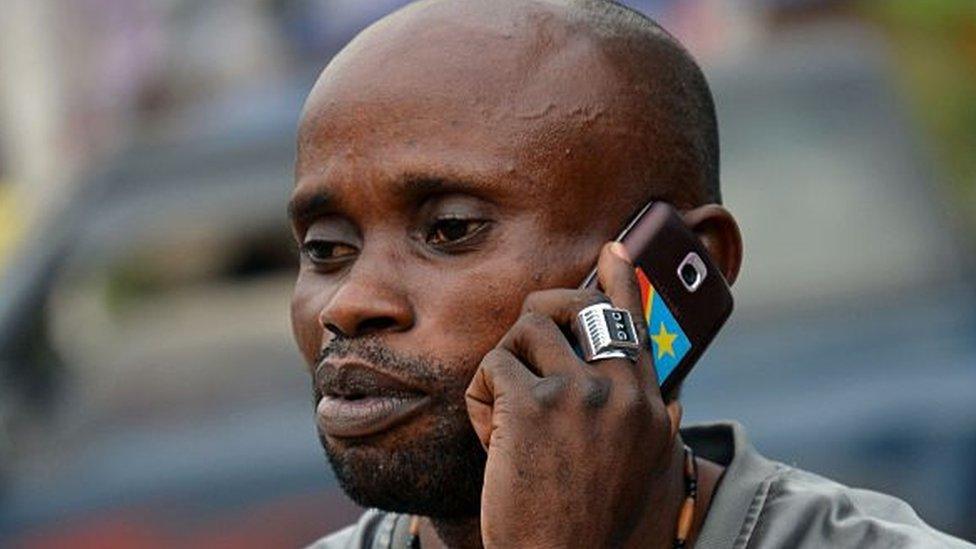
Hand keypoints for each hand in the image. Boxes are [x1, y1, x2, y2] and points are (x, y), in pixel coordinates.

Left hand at [465, 242, 678, 547]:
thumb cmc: (598, 530)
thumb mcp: (649, 480)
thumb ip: (662, 433)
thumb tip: (678, 406)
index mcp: (649, 408)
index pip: (635, 326)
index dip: (621, 281)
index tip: (613, 248)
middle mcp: (621, 392)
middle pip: (575, 309)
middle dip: (541, 316)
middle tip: (523, 344)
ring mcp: (579, 395)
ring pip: (527, 331)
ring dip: (506, 368)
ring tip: (506, 417)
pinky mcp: (533, 406)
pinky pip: (493, 367)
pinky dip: (481, 399)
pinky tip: (492, 439)